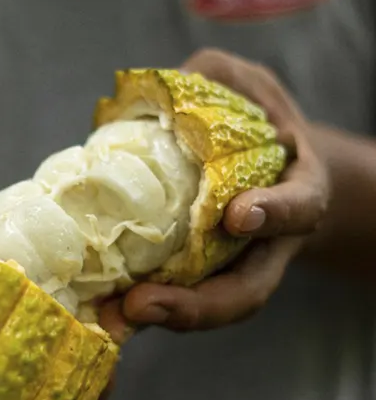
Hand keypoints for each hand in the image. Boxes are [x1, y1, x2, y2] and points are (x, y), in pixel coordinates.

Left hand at [101, 48, 329, 337]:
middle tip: (141, 304)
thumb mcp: (241, 84)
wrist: (251, 161)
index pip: (299, 206)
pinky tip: (98, 313)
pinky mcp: (192, 277)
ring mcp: (233, 268)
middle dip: (194, 305)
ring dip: (157, 318)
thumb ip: (215, 79)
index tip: (237, 215)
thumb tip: (172, 85)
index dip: (274, 212)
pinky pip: (170, 300)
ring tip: (111, 320)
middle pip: (245, 291)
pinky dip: (134, 310)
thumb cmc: (246, 116)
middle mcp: (269, 243)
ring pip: (207, 308)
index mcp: (297, 192)